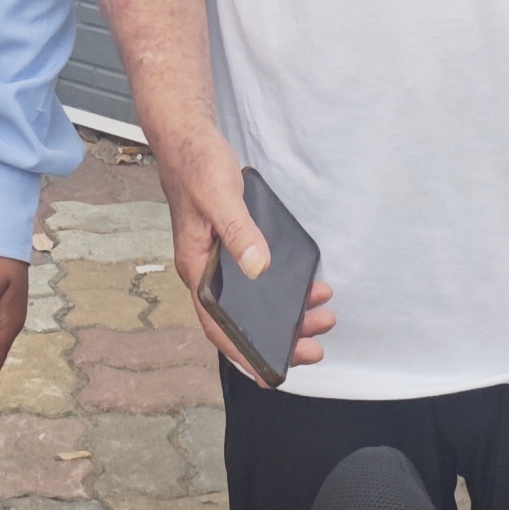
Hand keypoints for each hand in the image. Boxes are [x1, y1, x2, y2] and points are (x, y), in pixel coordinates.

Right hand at [152, 127, 334, 382]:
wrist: (187, 135)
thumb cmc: (196, 163)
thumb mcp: (219, 195)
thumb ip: (238, 231)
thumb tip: (259, 269)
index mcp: (195, 266)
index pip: (216, 323)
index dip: (241, 352)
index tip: (269, 374)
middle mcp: (205, 269)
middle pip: (239, 319)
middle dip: (278, 337)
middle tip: (314, 346)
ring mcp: (218, 258)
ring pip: (252, 301)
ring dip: (285, 314)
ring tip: (321, 315)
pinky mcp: (230, 244)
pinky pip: (257, 279)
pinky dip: (282, 290)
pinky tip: (306, 288)